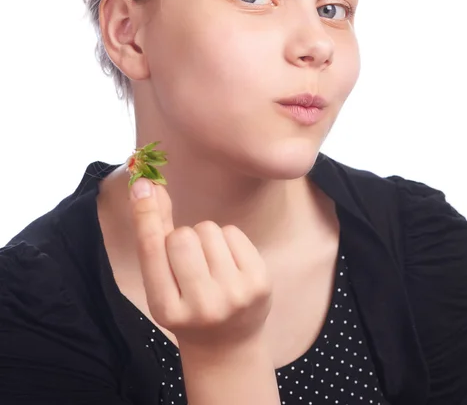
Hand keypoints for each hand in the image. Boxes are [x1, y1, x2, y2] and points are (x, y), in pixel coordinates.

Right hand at [129, 178, 273, 350]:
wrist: (228, 345)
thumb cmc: (187, 308)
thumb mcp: (162, 285)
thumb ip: (153, 237)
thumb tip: (146, 186)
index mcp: (166, 310)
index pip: (153, 251)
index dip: (146, 215)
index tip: (144, 184)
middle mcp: (201, 306)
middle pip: (182, 236)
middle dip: (182, 238)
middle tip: (189, 261)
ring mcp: (234, 295)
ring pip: (209, 229)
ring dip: (206, 238)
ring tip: (210, 263)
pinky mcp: (259, 283)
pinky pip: (233, 232)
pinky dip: (227, 240)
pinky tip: (228, 263)